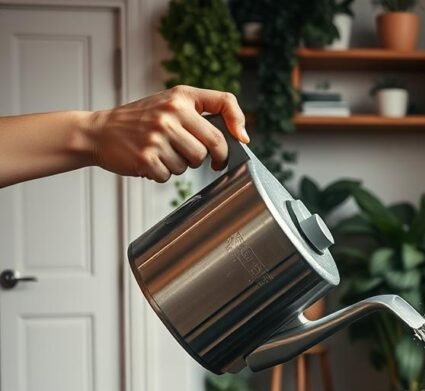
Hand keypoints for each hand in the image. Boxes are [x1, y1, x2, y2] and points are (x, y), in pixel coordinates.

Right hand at [84, 86, 248, 182]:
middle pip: (212, 145)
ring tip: (162, 152)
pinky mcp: (146, 157)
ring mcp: (158, 136)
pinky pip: (170, 175)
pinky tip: (149, 160)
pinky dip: (162, 173)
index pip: (224, 102)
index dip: (239, 121)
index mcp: (180, 97)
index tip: (242, 139)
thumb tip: (241, 135)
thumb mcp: (170, 103)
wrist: (98, 131)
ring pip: (192, 163)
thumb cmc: (140, 119)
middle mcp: (170, 113)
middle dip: (210, 156)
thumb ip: (203, 112)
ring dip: (181, 164)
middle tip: (195, 155)